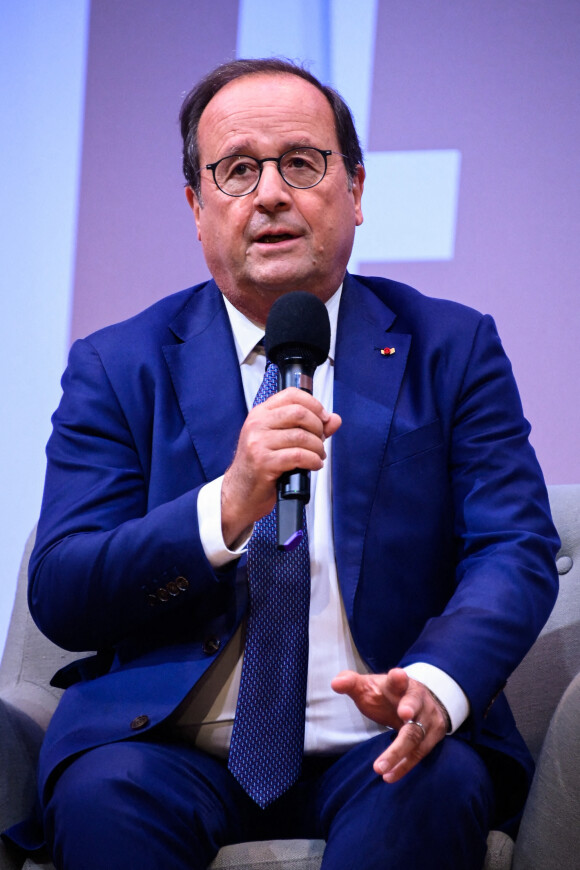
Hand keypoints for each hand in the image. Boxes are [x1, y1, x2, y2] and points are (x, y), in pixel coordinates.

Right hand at [221, 387, 340, 546]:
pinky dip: (313, 461)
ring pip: (301, 436)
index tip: (324, 418)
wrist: (241, 491)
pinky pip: (298, 456)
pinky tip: (314, 465)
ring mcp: (258, 442)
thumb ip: (309, 427)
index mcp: (261, 413)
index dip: (314, 404)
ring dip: (318, 448)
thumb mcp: (282, 440)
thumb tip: (334, 420)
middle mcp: (257, 424)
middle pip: (299, 413)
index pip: (291, 394)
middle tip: (320, 440)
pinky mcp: (263, 462)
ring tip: (318, 456)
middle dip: (318, 428)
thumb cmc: (261, 465)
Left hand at [331, 668, 447, 782]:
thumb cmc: (387, 695)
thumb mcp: (369, 686)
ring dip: (399, 752)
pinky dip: (404, 765)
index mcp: (400, 684)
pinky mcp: (433, 736)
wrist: (419, 702)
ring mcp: (428, 717)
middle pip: (413, 706)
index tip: (397, 674)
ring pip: (416, 735)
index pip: (399, 678)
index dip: (399, 677)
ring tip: (380, 768)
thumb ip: (351, 683)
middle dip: (409, 710)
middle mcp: (418, 699)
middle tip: (402, 714)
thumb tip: (335, 683)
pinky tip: (389, 776)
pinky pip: (419, 753)